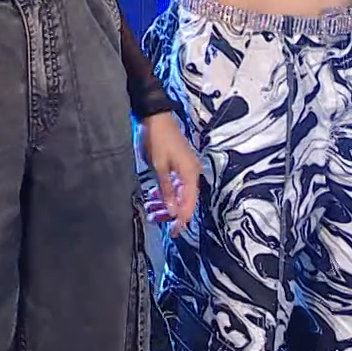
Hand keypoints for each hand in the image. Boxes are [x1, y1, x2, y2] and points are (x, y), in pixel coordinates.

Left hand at [137, 113, 200, 235]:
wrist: (158, 118)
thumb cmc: (157, 140)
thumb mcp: (159, 166)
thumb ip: (166, 189)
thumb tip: (172, 211)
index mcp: (191, 173)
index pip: (189, 202)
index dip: (183, 218)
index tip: (175, 232)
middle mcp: (194, 172)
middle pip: (190, 199)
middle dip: (181, 215)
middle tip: (172, 231)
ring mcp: (190, 168)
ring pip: (187, 193)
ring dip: (178, 206)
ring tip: (169, 221)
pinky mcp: (184, 165)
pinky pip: (183, 185)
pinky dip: (176, 195)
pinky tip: (169, 203)